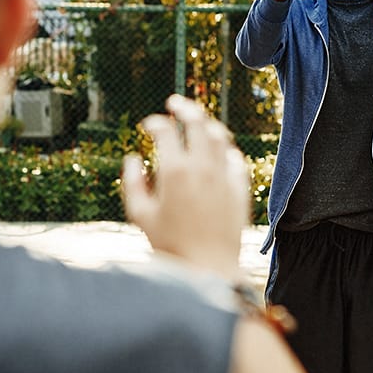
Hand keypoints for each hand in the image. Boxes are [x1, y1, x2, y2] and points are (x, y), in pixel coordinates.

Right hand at [122, 95, 249, 278]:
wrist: (209, 269)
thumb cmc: (170, 246)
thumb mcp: (140, 216)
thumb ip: (132, 183)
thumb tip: (133, 159)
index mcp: (174, 171)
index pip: (165, 130)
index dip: (154, 122)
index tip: (148, 125)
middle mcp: (202, 167)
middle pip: (196, 121)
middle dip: (183, 108)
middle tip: (175, 103)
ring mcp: (224, 176)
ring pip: (219, 135)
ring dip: (207, 123)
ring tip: (198, 121)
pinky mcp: (240, 188)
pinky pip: (235, 158)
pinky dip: (225, 148)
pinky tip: (219, 149)